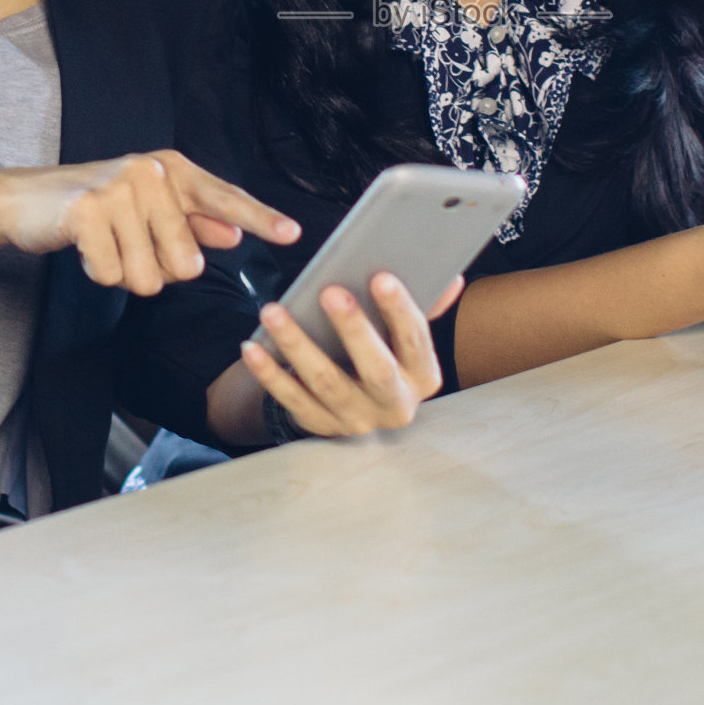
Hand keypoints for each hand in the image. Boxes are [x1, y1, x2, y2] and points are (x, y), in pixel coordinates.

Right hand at [0, 150, 299, 295]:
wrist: (24, 201)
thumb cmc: (95, 205)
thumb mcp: (148, 207)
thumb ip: (192, 221)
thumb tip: (234, 235)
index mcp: (173, 169)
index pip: (225, 198)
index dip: (260, 218)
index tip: (293, 233)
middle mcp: (151, 172)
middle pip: (186, 262)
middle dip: (159, 271)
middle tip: (130, 248)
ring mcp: (119, 189)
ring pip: (150, 276)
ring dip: (127, 275)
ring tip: (107, 246)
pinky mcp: (88, 212)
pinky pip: (112, 275)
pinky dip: (99, 274)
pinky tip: (85, 249)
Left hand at [237, 272, 462, 437]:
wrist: (361, 404)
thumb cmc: (386, 352)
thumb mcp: (407, 336)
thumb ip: (425, 306)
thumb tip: (450, 278)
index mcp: (424, 377)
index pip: (416, 341)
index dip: (400, 309)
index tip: (381, 277)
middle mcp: (396, 405)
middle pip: (376, 369)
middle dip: (353, 329)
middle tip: (329, 292)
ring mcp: (357, 421)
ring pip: (326, 383)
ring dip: (297, 345)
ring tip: (273, 310)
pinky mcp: (321, 427)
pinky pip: (291, 400)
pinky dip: (269, 374)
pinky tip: (252, 347)